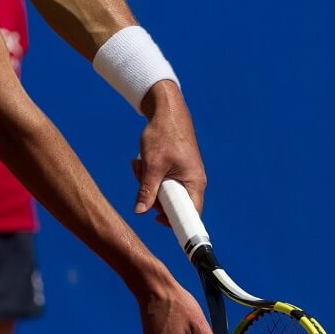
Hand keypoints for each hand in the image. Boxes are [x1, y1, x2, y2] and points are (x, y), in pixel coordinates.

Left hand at [132, 81, 206, 224]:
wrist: (166, 110)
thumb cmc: (163, 134)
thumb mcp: (152, 165)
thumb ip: (146, 190)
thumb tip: (140, 212)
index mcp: (194, 182)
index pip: (190, 214)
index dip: (176, 223)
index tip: (158, 221)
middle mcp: (193, 182)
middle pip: (171, 205)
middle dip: (152, 196)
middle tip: (142, 178)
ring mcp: (184, 176)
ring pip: (162, 193)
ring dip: (146, 183)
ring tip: (140, 164)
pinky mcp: (175, 170)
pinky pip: (160, 182)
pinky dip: (148, 174)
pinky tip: (141, 162)